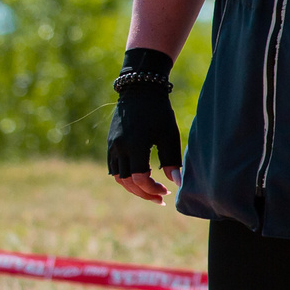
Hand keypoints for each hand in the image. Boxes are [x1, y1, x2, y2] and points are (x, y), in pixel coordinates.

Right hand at [106, 49, 180, 202]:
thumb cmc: (159, 112)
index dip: (153, 189)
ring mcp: (112, 146)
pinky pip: (114, 168)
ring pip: (118, 177)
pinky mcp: (110, 144)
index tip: (167, 191)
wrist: (139, 91)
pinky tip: (139, 180)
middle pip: (127, 182)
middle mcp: (120, 147)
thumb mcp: (169, 135)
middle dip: (144, 193)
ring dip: (133, 188)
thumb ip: (172, 160)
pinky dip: (125, 178)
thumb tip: (178, 183)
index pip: (140, 178)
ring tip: (150, 192)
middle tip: (160, 198)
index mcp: (135, 145)